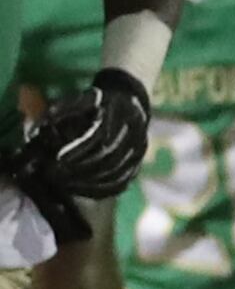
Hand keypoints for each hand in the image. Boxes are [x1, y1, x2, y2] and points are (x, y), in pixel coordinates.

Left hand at [29, 71, 152, 197]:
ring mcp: (139, 149)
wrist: (131, 104)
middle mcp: (134, 131)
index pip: (101, 135)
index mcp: (120, 111)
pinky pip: (121, 182)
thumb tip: (41, 127)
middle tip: (55, 175)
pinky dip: (100, 189)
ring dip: (88, 182)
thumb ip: (63, 110)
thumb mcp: (82, 98)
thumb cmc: (99, 102)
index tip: (57, 159)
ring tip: (64, 184)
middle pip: (110, 158)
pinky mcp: (138, 163)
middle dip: (80, 170)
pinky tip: (81, 190)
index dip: (79, 150)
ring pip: (116, 172)